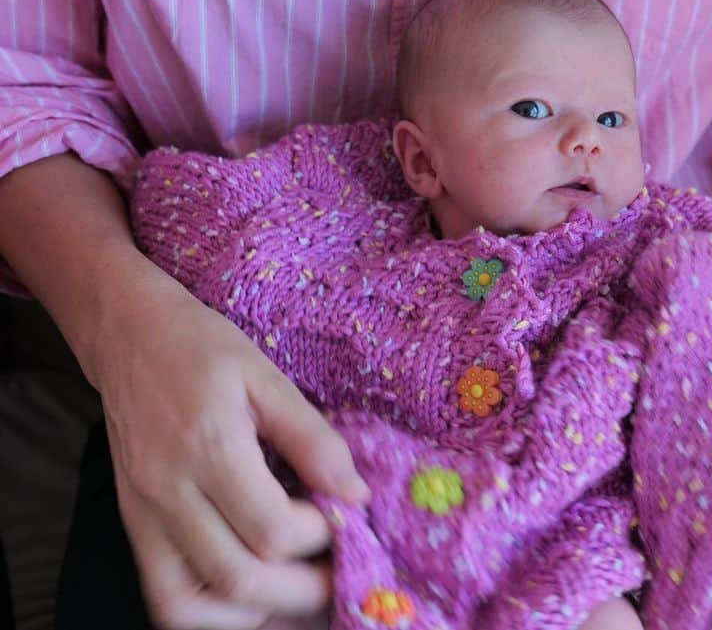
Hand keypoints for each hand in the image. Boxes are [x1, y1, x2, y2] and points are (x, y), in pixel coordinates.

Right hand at [89, 275, 368, 628]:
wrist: (129, 336)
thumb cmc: (203, 349)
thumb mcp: (268, 377)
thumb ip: (313, 438)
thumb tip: (355, 494)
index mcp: (208, 448)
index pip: (272, 529)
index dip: (320, 535)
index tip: (343, 514)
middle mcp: (169, 492)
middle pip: (238, 579)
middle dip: (301, 590)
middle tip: (339, 573)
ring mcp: (144, 516)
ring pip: (191, 605)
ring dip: (255, 612)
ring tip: (298, 592)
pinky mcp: (134, 526)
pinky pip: (164, 596)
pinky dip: (210, 612)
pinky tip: (251, 593)